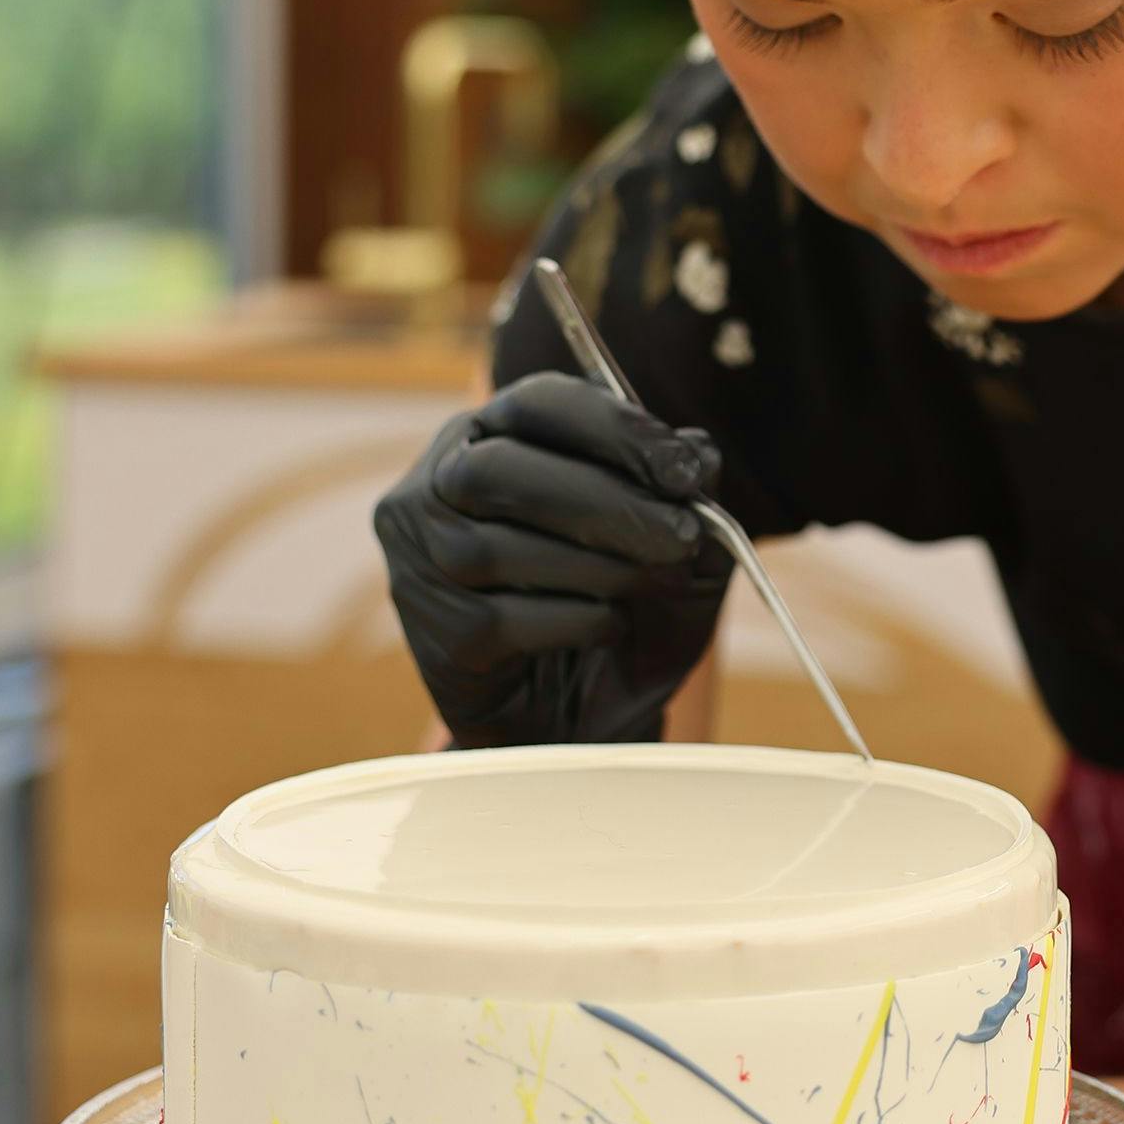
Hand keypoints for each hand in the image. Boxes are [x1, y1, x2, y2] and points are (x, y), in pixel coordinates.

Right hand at [374, 372, 733, 747]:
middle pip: (498, 469)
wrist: (587, 720)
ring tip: (651, 585)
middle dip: (603, 500)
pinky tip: (608, 628)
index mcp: (490, 437)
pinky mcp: (435, 636)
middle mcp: (435, 489)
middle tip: (680, 534)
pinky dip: (575, 620)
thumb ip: (688, 495)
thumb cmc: (623, 612)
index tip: (685, 468)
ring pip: (495, 547)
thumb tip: (700, 449)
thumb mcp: (679, 550)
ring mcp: (422, 563)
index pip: (537, 404)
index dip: (614, 428)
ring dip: (597, 567)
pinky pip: (500, 618)